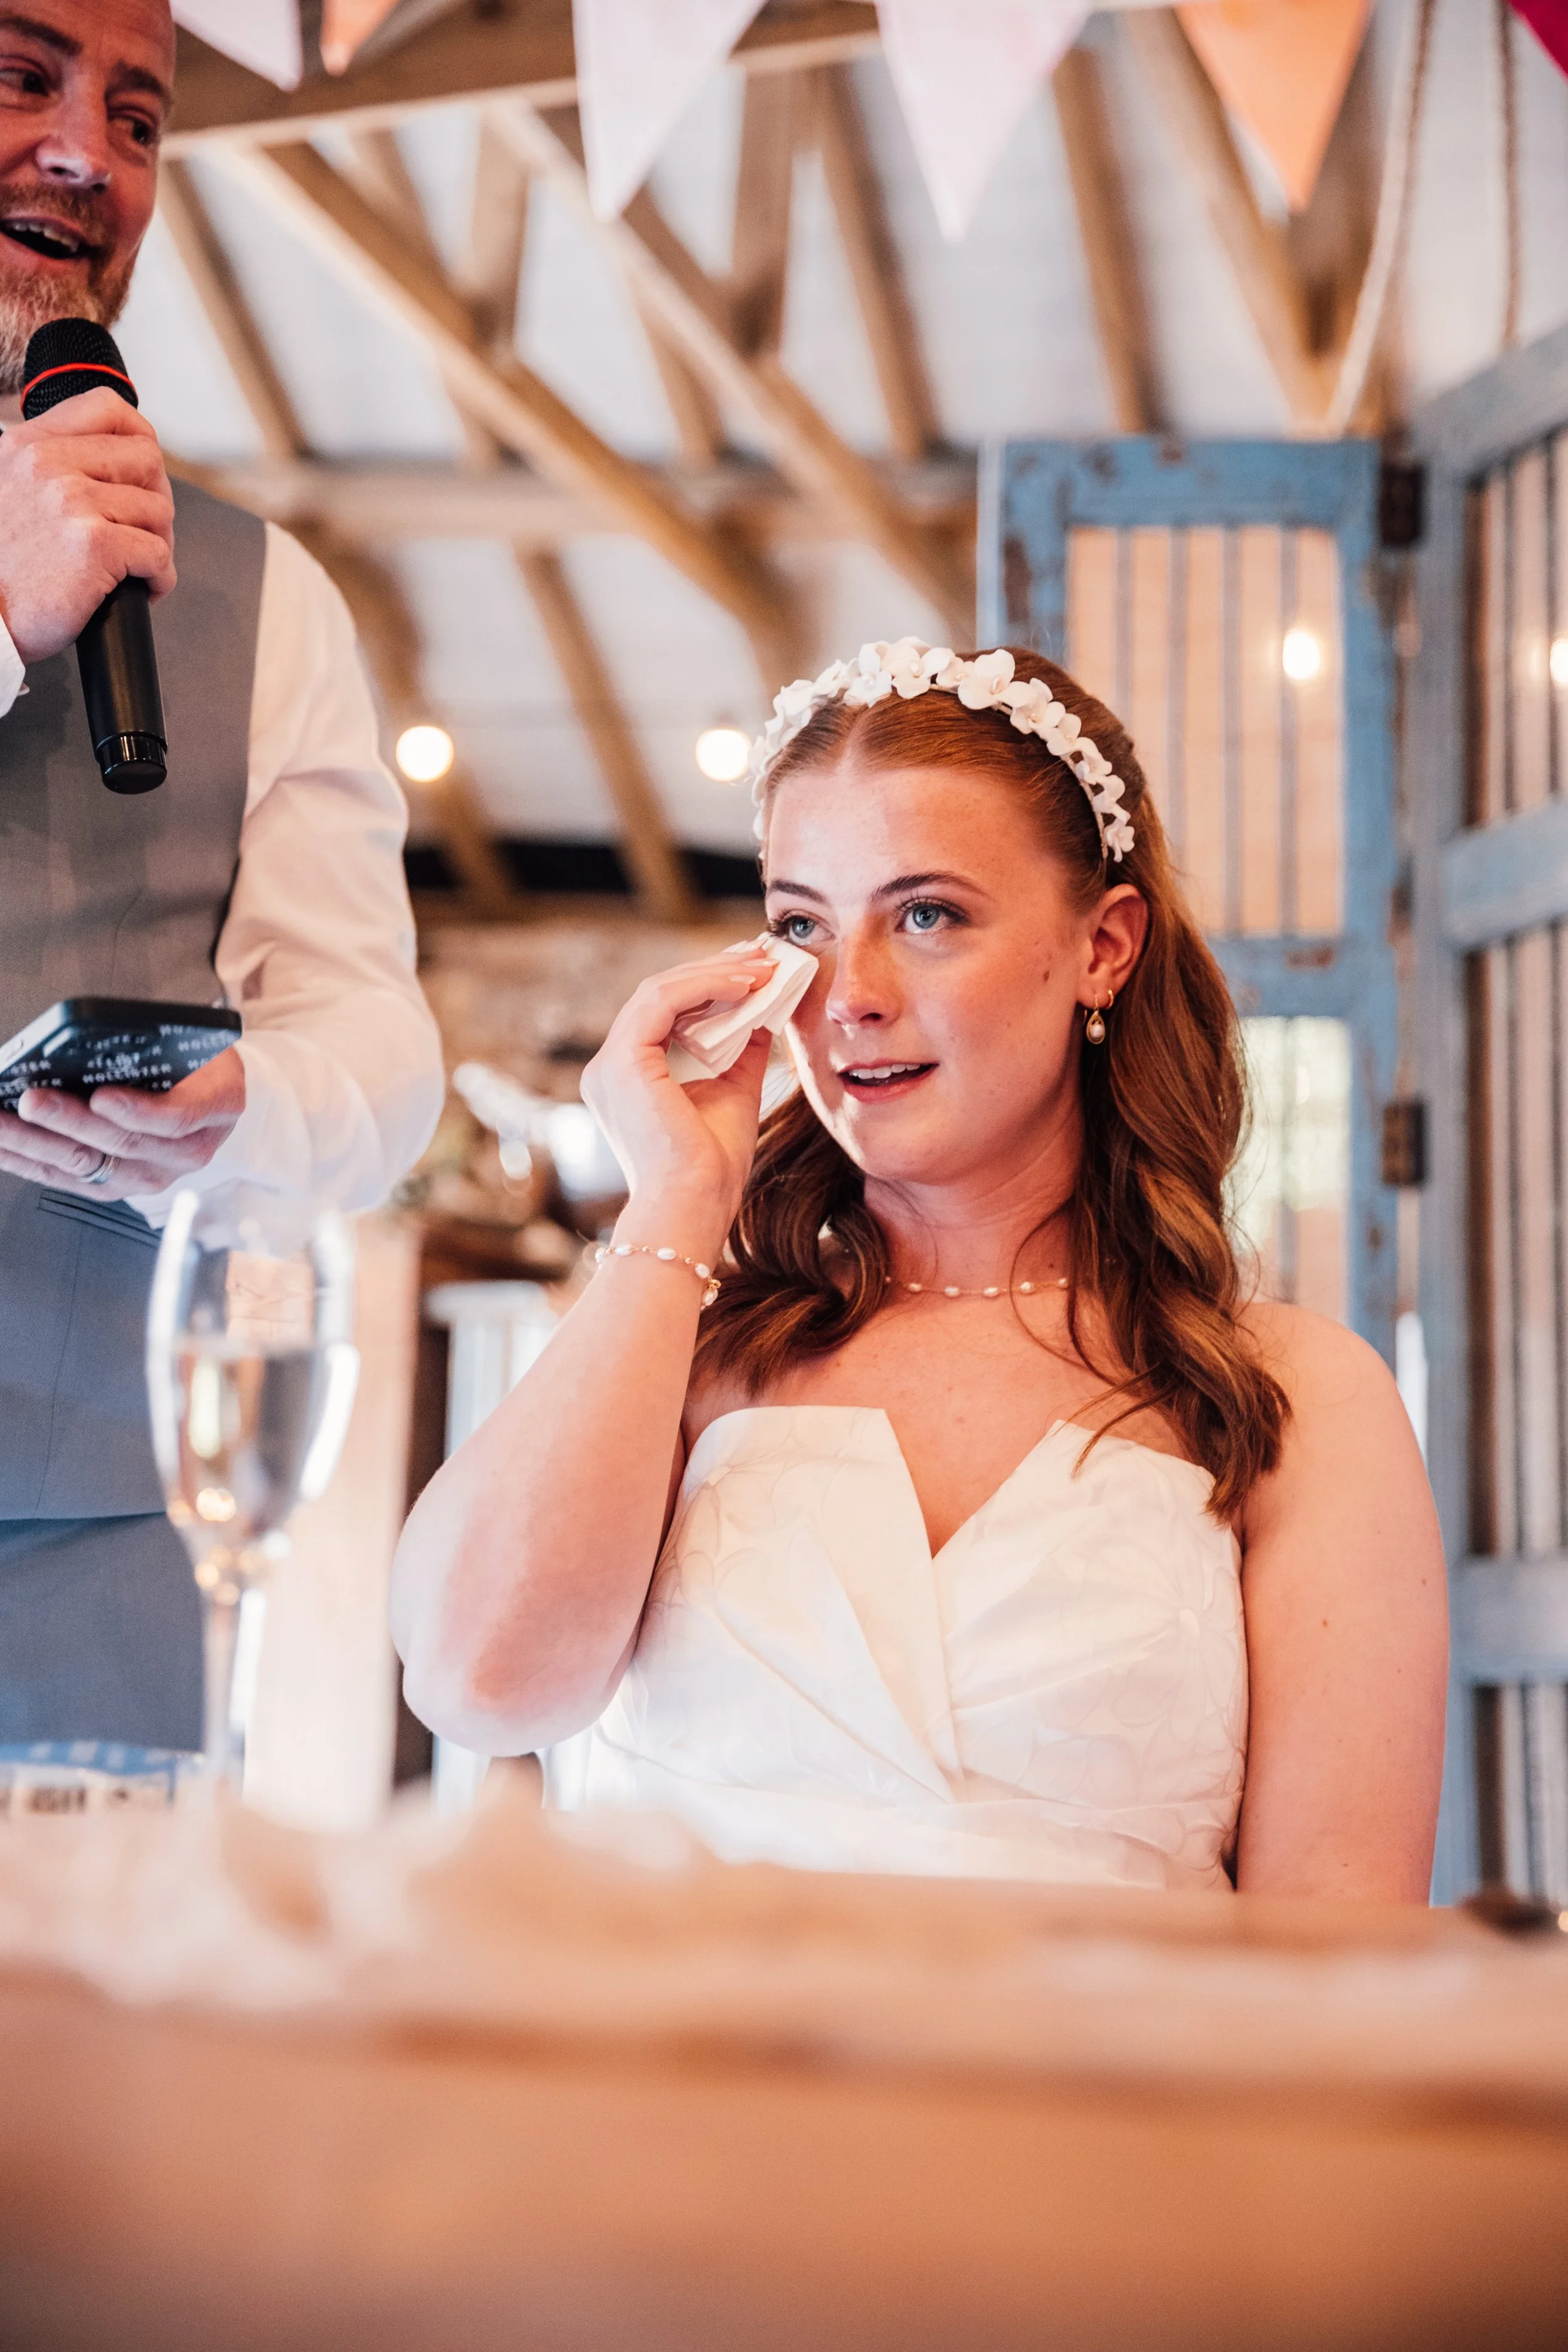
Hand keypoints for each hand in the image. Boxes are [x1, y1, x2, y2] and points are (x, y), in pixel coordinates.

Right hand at [0, 389, 176, 665]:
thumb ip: (47, 468)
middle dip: (156, 498)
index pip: (106, 408)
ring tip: (135, 567)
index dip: (140, 439)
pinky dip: (160, 577)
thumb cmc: (1, 569)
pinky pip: (158, 553)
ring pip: (158, 509)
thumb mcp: (7, 489)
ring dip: (159, 543)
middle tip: (143, 531)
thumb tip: (105, 463)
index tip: (142, 472)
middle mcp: (49, 464)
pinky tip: (141, 588)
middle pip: (146, 458)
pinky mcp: (95, 545)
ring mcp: (73, 502)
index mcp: (28, 445)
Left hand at [0, 1047, 245, 1202]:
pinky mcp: (118, 1186)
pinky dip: (31, 1162)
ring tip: (1, 1122)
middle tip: (31, 1101)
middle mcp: (188, 1151)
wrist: (207, 1095)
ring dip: (36, 1144)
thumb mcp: (198, 1041)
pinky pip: (70, 1179)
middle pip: (123, 1143)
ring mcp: (152, 1174)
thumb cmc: (198, 1061)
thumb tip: (97, 1041)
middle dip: (68, 1122)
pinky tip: (5, 1146)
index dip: (137, 1111)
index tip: (101, 1098)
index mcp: (217, 1107)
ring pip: (88, 1163)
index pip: (177, 1118)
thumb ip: (162, 1046)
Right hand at [581, 945, 777, 1251]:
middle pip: (660, 996)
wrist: (694, 1207)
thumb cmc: (712, 1169)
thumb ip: (741, 1052)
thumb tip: (762, 1012)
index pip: (664, 1014)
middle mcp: (608, 1069)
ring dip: (715, 973)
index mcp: (629, 1079)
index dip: (707, 986)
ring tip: (761, 967)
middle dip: (713, 971)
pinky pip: (664, 1001)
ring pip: (660, 991)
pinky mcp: (623, 1061)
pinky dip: (707, 986)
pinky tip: (747, 984)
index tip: (750, 972)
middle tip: (760, 956)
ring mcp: (609, 1064)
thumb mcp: (734, 1094)